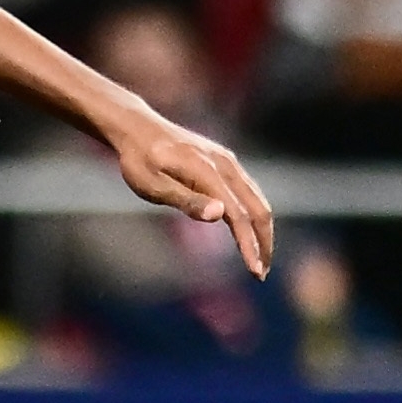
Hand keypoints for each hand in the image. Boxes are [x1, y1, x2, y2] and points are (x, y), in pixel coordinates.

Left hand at [108, 110, 276, 277]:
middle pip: (259, 208)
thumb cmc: (138, 160)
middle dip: (264, 242)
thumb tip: (220, 214)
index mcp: (208, 172)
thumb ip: (186, 199)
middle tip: (261, 274)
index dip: (249, 245)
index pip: (239, 215)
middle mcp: (225, 165)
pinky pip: (249, 192)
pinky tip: (248, 232)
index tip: (255, 273)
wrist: (137, 128)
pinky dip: (254, 215)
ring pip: (258, 200)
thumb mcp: (152, 185)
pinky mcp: (225, 163)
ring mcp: (228, 162)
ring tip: (258, 259)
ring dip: (262, 231)